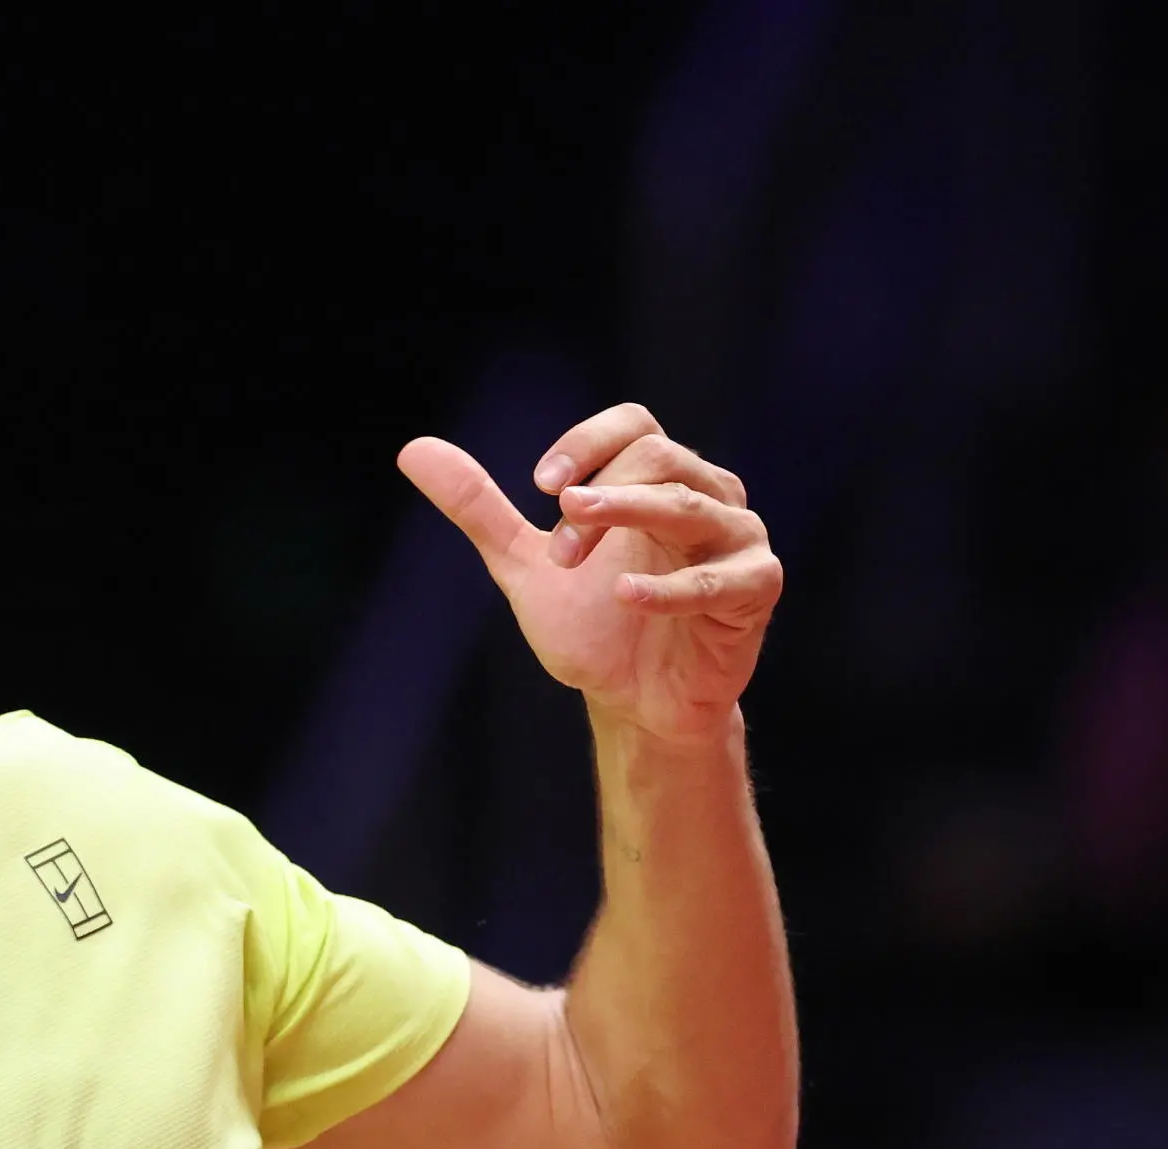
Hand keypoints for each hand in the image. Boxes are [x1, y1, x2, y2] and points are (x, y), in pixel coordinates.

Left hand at [399, 403, 780, 742]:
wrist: (634, 703)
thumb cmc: (593, 627)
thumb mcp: (524, 565)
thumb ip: (478, 509)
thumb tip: (413, 450)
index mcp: (656, 481)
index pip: (635, 425)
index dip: (589, 441)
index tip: (539, 484)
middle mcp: (705, 496)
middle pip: (659, 458)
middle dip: (598, 496)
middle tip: (556, 547)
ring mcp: (736, 539)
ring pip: (692, 503)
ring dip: (628, 517)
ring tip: (570, 547)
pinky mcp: (754, 589)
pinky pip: (721, 577)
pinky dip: (672, 586)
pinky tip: (625, 596)